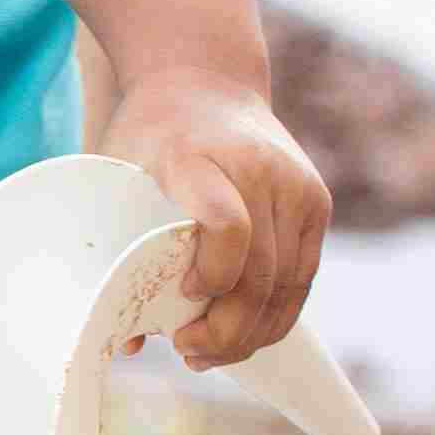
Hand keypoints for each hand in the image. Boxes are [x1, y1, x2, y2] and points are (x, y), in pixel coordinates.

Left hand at [111, 67, 331, 369]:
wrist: (204, 80)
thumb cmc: (149, 137)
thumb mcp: (118, 172)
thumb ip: (117, 246)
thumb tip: (125, 341)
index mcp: (199, 157)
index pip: (228, 225)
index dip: (213, 273)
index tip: (184, 294)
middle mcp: (259, 170)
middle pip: (260, 270)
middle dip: (227, 328)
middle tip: (188, 351)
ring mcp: (296, 187)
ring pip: (287, 284)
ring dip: (252, 332)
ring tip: (210, 353)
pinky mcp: (317, 203)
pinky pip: (303, 277)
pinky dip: (276, 314)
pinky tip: (245, 335)